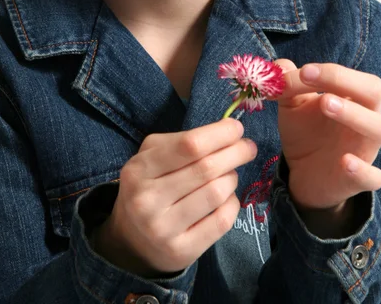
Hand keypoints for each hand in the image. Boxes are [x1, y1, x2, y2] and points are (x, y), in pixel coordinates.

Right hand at [93, 118, 256, 275]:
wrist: (132, 240)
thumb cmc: (149, 186)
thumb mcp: (151, 156)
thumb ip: (183, 141)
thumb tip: (229, 131)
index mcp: (139, 169)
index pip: (189, 145)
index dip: (219, 134)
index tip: (237, 128)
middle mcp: (147, 200)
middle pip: (206, 169)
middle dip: (235, 153)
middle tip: (248, 148)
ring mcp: (163, 229)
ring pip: (217, 193)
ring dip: (232, 178)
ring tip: (229, 174)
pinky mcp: (181, 251)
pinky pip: (222, 220)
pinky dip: (232, 203)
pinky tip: (226, 198)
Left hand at [275, 60, 380, 212]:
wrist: (304, 173)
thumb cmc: (306, 133)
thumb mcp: (291, 106)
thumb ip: (287, 85)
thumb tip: (279, 65)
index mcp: (351, 97)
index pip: (352, 76)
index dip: (330, 72)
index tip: (303, 72)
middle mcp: (364, 118)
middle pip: (373, 91)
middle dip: (347, 82)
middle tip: (313, 79)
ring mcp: (365, 149)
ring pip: (379, 127)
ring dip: (355, 114)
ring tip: (326, 103)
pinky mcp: (360, 180)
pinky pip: (373, 176)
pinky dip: (363, 169)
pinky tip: (346, 161)